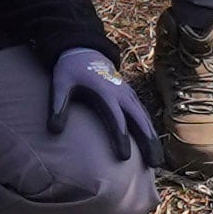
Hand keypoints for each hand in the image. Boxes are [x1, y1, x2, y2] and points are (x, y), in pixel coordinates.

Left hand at [53, 47, 157, 162]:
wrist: (84, 50)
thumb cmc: (70, 69)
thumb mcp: (60, 84)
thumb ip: (58, 106)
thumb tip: (54, 131)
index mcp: (106, 93)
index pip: (117, 120)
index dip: (121, 139)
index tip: (125, 158)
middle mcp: (122, 94)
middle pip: (139, 121)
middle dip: (148, 142)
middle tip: (155, 164)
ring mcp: (128, 93)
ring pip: (145, 118)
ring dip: (152, 138)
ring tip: (158, 159)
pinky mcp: (129, 94)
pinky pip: (143, 113)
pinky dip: (149, 127)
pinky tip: (153, 142)